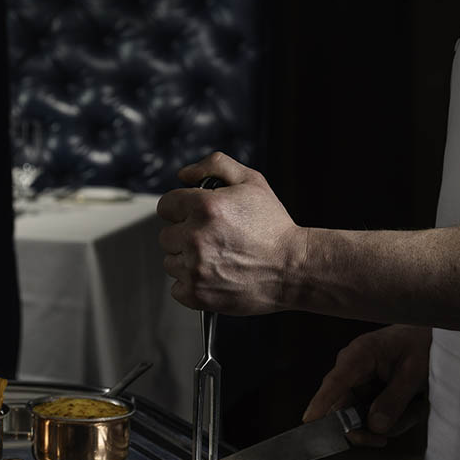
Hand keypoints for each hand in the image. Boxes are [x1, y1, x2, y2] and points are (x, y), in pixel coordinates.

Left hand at [156, 152, 306, 314]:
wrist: (293, 268)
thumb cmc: (274, 228)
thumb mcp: (251, 181)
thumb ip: (215, 165)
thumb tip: (184, 174)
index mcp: (204, 207)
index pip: (166, 206)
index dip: (181, 210)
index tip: (195, 218)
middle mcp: (195, 237)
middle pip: (166, 235)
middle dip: (185, 235)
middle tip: (213, 239)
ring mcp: (194, 268)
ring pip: (170, 261)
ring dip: (187, 260)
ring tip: (216, 258)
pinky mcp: (197, 294)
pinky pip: (176, 288)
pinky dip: (191, 285)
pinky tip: (214, 276)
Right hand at [303, 325, 431, 446]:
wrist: (431, 339)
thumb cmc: (422, 345)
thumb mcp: (414, 374)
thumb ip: (394, 400)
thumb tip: (374, 426)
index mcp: (360, 354)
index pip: (335, 381)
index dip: (321, 402)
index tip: (309, 420)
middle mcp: (351, 369)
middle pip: (343, 410)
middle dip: (367, 428)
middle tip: (384, 438)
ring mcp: (356, 382)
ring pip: (360, 419)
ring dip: (389, 422)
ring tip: (413, 409)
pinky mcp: (364, 393)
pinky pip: (371, 418)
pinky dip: (393, 420)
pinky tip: (409, 408)